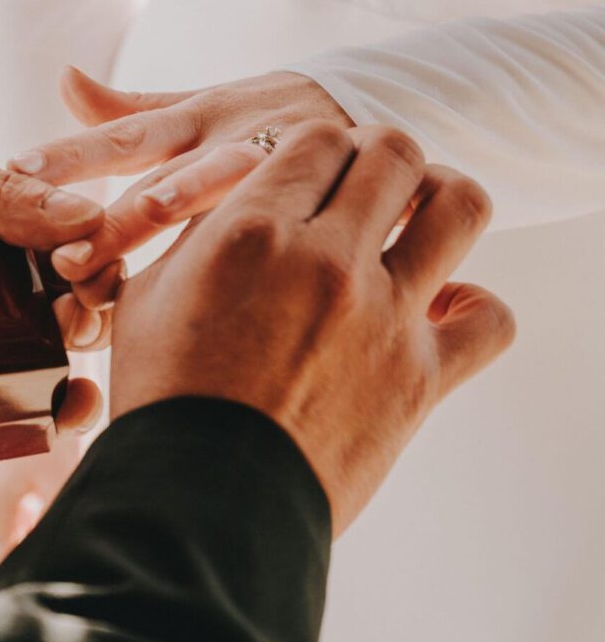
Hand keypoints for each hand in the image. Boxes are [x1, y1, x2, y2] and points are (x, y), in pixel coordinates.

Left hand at [7, 66, 352, 303]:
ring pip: (223, 196)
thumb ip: (133, 106)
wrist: (369, 112)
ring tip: (149, 236)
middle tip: (68, 259)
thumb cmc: (269, 113)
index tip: (21, 170)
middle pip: (165, 182)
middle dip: (117, 221)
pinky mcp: (321, 189)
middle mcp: (230, 140)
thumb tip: (65, 79)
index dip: (75, 154)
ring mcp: (277, 165)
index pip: (125, 136)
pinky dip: (266, 248)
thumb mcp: (202, 103)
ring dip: (183, 216)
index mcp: (196, 120)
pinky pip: (288, 222)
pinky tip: (243, 286)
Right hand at [108, 124, 514, 534]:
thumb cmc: (164, 400)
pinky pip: (489, 322)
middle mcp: (328, 260)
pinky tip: (442, 308)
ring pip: (459, 207)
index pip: (319, 135)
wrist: (196, 507)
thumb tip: (238, 199)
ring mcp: (385, 317)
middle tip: (365, 182)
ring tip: (417, 218)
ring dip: (442, 198)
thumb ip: (202, 234)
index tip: (312, 166)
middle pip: (395, 151)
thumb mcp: (152, 296)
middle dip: (381, 154)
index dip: (319, 143)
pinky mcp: (420, 378)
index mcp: (254, 231)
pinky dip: (475, 307)